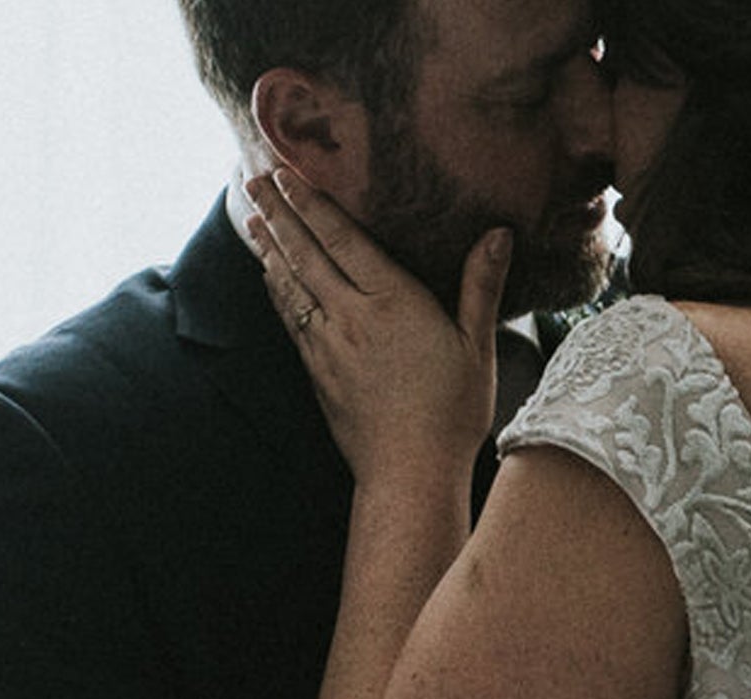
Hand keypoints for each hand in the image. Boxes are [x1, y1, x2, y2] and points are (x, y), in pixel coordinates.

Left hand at [245, 166, 510, 487]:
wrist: (408, 474)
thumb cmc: (451, 413)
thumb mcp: (477, 346)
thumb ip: (480, 286)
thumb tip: (498, 234)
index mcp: (391, 302)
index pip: (342, 239)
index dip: (312, 203)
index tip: (288, 173)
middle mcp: (351, 317)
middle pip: (306, 254)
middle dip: (278, 214)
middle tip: (254, 180)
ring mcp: (327, 346)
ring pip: (290, 285)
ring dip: (270, 249)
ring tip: (252, 218)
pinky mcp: (317, 373)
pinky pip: (291, 320)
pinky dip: (278, 291)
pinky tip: (271, 277)